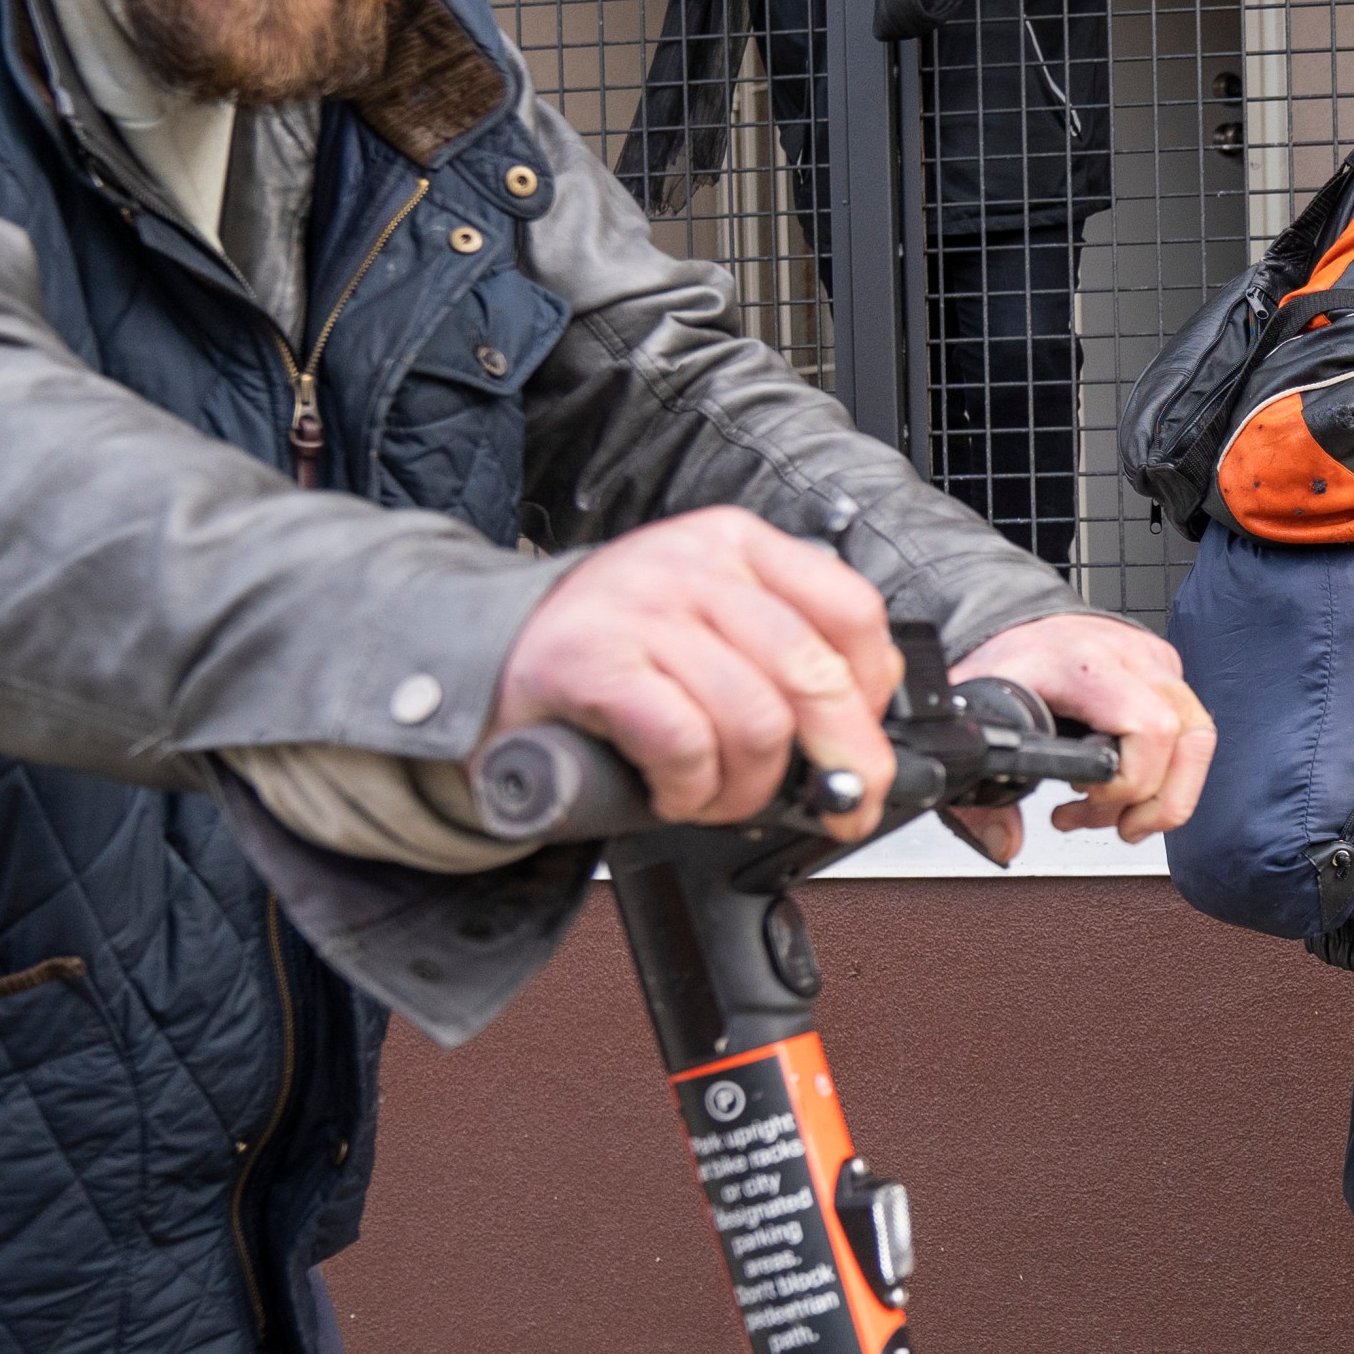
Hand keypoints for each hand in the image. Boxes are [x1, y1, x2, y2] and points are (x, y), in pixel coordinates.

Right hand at [491, 510, 901, 841]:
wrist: (479, 665)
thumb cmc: (610, 663)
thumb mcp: (707, 630)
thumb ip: (781, 657)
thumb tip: (861, 737)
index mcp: (737, 546)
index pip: (851, 611)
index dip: (874, 693)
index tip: (864, 742)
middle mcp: (694, 566)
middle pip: (815, 674)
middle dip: (842, 762)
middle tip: (841, 808)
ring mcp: (641, 608)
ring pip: (756, 720)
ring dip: (746, 788)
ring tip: (714, 796)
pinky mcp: (593, 661)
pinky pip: (684, 742)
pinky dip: (688, 788)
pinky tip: (669, 790)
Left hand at [938, 613, 1217, 861]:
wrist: (1023, 625)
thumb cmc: (1007, 662)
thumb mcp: (976, 715)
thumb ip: (979, 785)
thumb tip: (1005, 841)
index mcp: (1084, 664)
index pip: (1149, 727)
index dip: (1130, 781)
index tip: (1090, 797)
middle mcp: (1132, 657)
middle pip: (1186, 739)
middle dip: (1154, 802)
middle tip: (1113, 824)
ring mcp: (1158, 664)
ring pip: (1200, 739)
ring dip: (1168, 795)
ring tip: (1123, 818)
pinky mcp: (1169, 675)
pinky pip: (1193, 734)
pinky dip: (1169, 775)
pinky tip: (1128, 790)